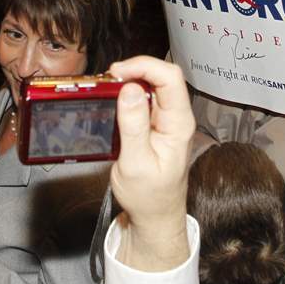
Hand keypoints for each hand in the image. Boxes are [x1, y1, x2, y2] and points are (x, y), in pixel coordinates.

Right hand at [108, 56, 194, 271]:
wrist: (154, 217)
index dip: (144, 67)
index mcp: (178, 123)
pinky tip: (112, 101)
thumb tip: (131, 90)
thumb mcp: (135, 164)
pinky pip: (142, 98)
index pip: (169, 78)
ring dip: (128, 80)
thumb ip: (133, 126)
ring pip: (150, 85)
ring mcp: (165, 119)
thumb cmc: (149, 197)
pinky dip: (126, 93)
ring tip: (106, 89)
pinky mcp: (153, 123)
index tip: (117, 73)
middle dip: (134, 70)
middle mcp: (175, 116)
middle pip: (161, 76)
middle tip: (107, 80)